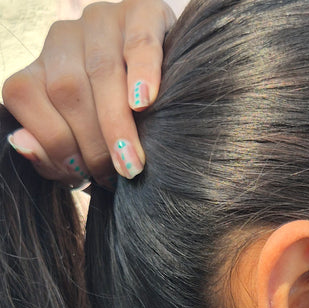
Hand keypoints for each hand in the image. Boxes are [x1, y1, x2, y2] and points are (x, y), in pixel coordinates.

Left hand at [2, 0, 175, 186]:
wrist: (173, 94)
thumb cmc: (120, 132)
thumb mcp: (80, 148)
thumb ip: (49, 152)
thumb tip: (21, 143)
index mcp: (40, 67)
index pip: (25, 95)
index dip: (52, 141)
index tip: (84, 175)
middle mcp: (64, 38)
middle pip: (67, 89)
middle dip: (93, 142)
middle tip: (119, 176)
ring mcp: (102, 21)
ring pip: (101, 70)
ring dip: (117, 122)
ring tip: (133, 162)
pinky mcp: (143, 12)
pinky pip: (139, 42)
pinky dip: (142, 73)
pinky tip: (144, 102)